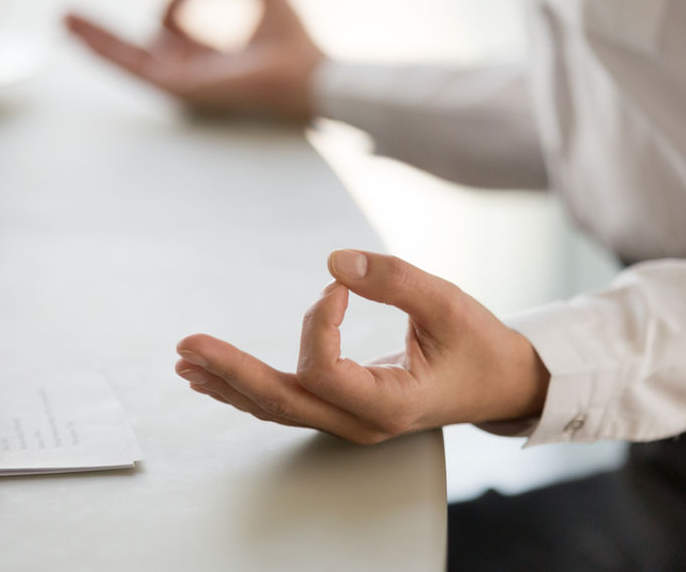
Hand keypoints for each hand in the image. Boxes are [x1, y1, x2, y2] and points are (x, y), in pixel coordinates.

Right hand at [65, 0, 324, 121]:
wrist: (308, 73)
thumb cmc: (296, 41)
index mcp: (209, 56)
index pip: (172, 26)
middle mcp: (191, 71)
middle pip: (135, 49)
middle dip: (102, 33)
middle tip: (68, 15)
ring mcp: (182, 82)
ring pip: (126, 59)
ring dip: (94, 39)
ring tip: (62, 18)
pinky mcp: (179, 87)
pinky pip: (134, 67)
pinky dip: (107, 50)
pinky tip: (81, 36)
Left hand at [174, 250, 549, 443]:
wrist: (500, 383)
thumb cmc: (479, 346)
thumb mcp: (449, 304)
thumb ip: (395, 280)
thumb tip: (335, 262)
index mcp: (390, 404)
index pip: (325, 372)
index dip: (318, 324)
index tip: (339, 287)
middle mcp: (361, 422)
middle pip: (282, 401)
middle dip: (231, 371)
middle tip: (188, 346)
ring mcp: (348, 421)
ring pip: (277, 407)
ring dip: (229, 382)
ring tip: (186, 362)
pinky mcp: (342, 409)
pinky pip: (287, 402)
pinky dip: (248, 387)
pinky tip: (216, 377)